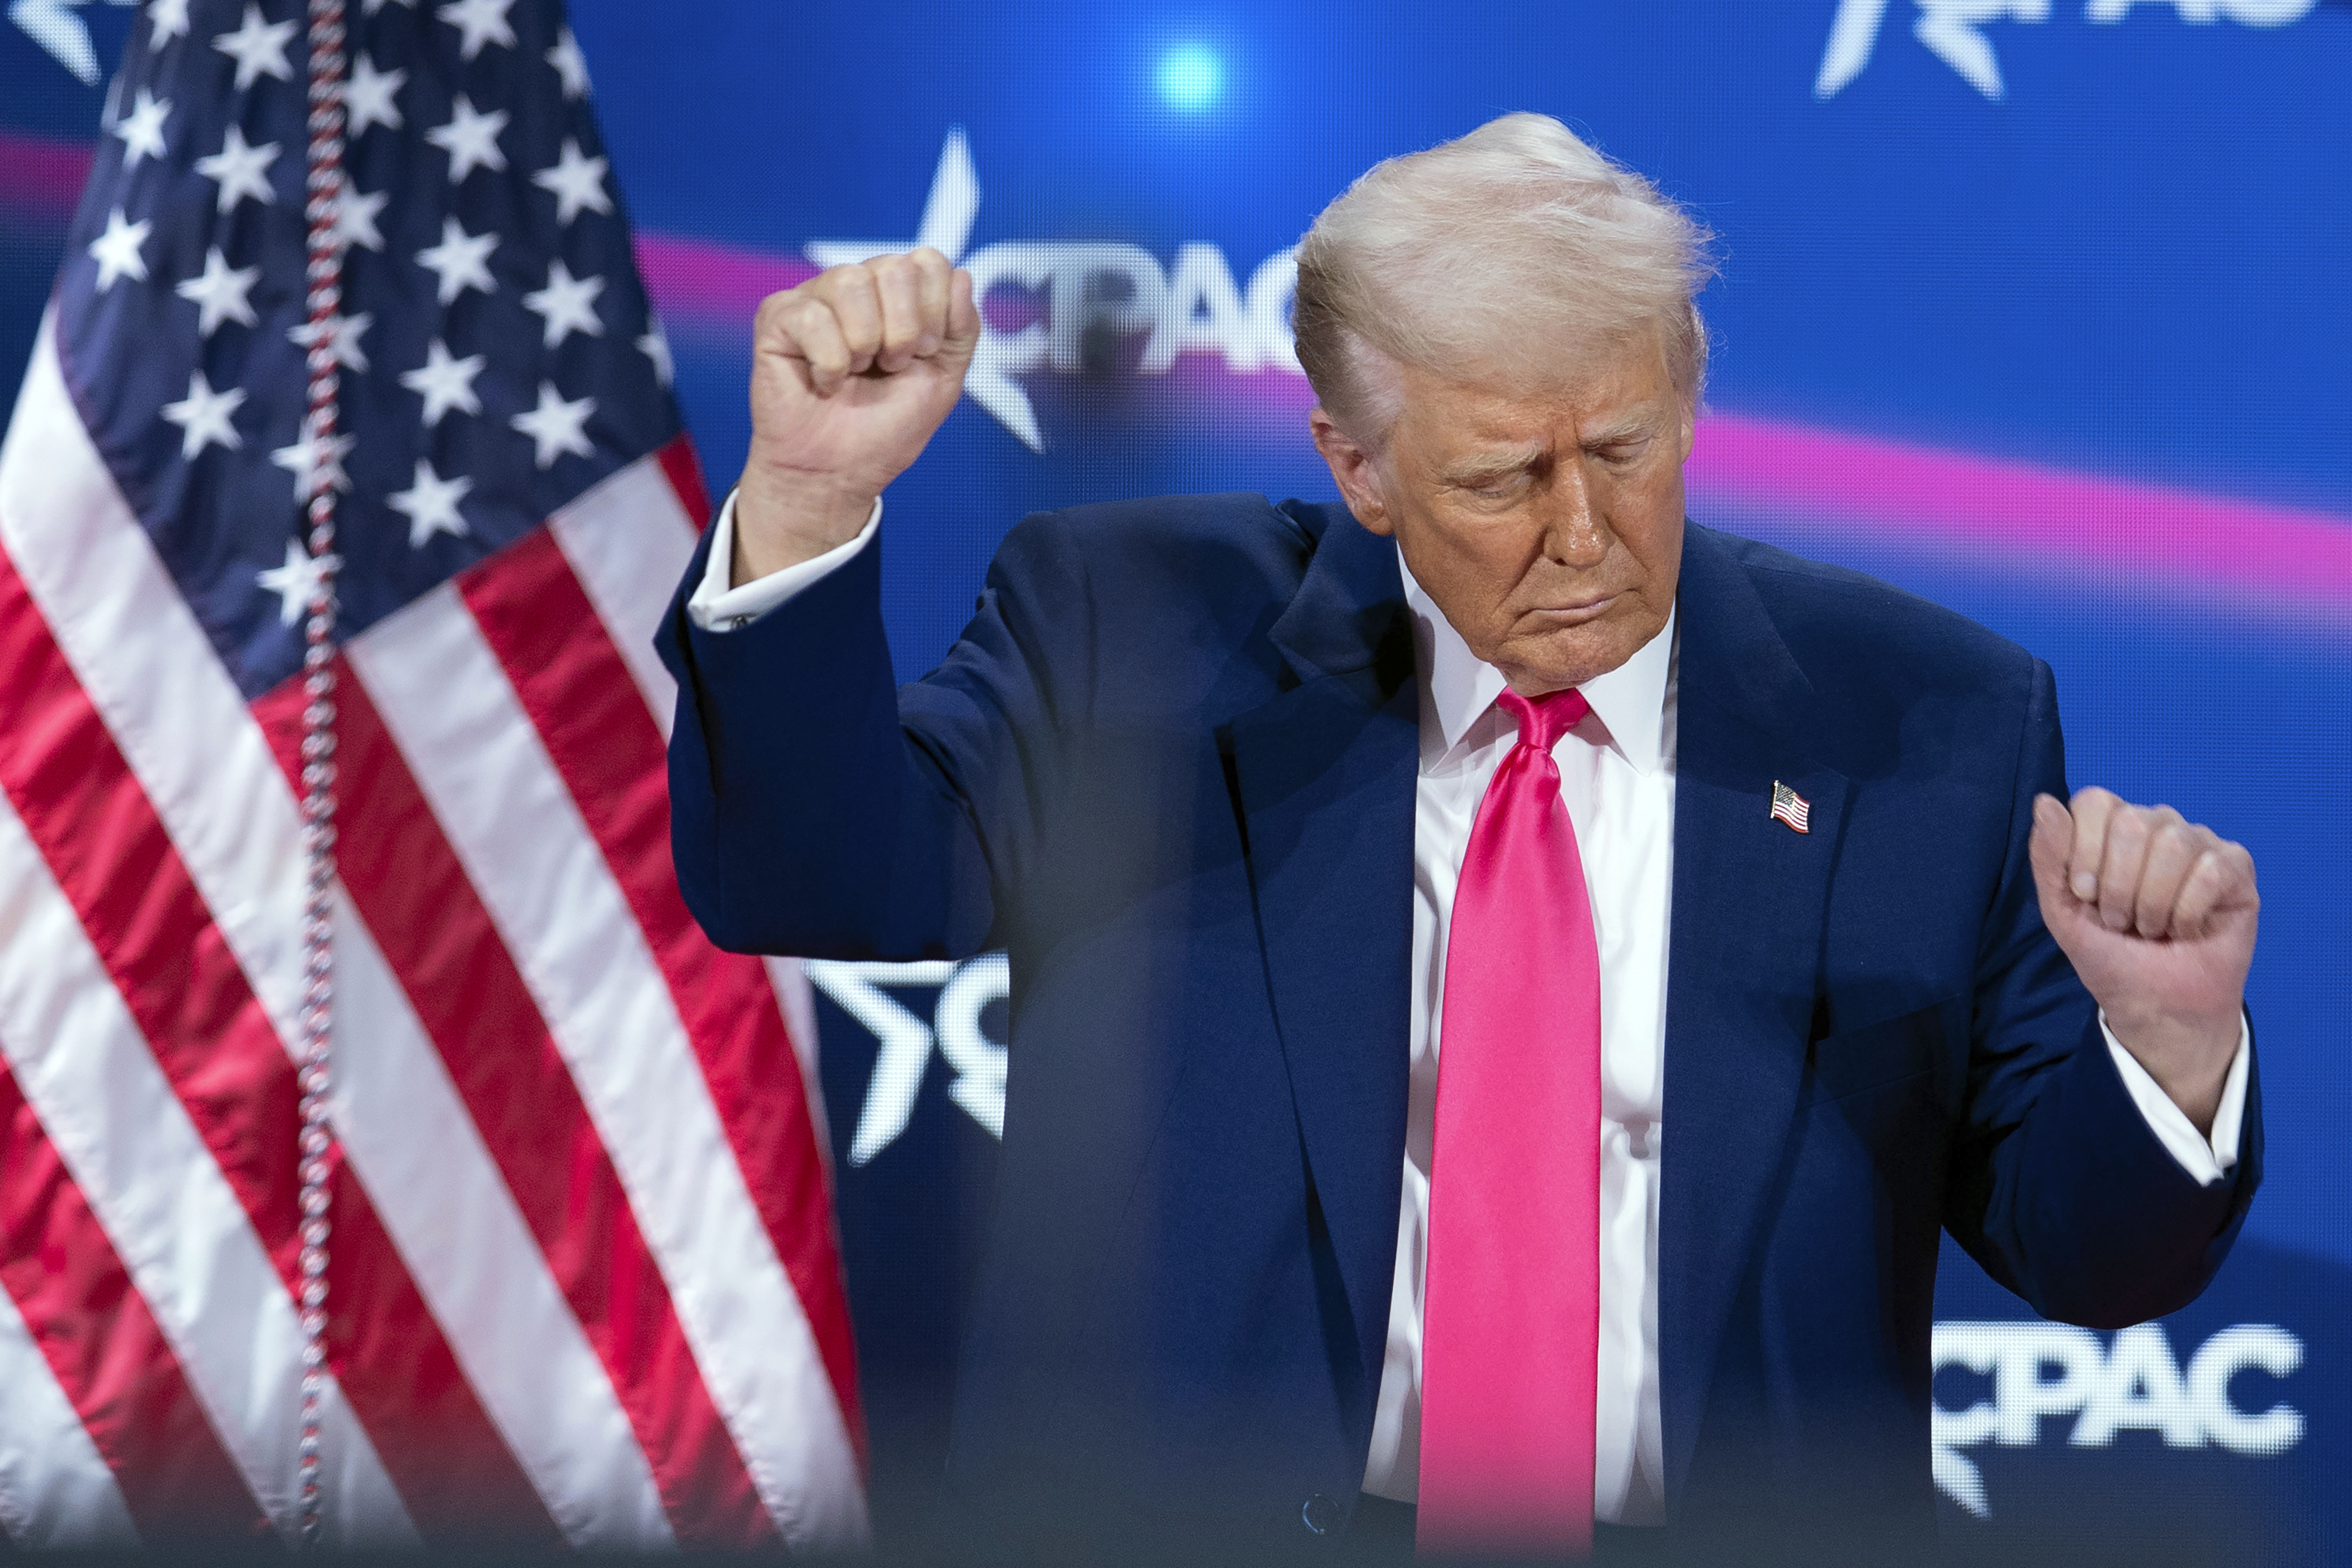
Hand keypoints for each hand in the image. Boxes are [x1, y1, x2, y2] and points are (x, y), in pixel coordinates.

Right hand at [733, 248, 980, 581]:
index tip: (920, 355)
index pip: (929, 263)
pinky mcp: (778, 317)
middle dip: (902, 331)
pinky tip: (823, 382)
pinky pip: (814, 317)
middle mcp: (857, 286)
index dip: (934, 313)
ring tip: (854, 374)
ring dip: (863, 345)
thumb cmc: (884, 429)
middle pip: (894, 268)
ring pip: (851, 282)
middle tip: (887, 367)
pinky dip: (829, 364)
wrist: (838, 473)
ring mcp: (815, 297)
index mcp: (898, 294)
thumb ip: (962, 328)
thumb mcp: (943, 380)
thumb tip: (961, 275)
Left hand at [2028, 787, 2257, 1132]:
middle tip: (2122, 921)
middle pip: (2132, 822)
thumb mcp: (2062, 911)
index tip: (2085, 895)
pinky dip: (2188, 912)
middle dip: (2118, 885)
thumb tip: (2044, 801)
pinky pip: (2210, 871)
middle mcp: (2157, 824)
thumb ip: (2048, 857)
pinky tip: (2186, 930)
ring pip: (2174, 843)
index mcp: (2112, 827)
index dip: (2085, 850)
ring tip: (2152, 928)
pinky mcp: (2236, 867)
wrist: (2156, 1005)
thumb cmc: (2110, 955)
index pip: (2095, 802)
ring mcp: (2199, 842)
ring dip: (2153, 902)